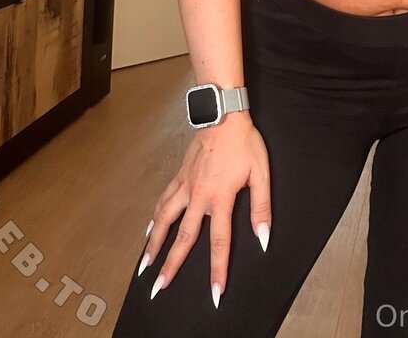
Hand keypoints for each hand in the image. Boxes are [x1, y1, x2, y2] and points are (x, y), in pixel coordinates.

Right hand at [139, 113, 270, 306]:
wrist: (223, 114)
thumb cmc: (244, 143)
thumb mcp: (261, 174)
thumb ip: (261, 208)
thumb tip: (262, 237)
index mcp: (220, 198)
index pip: (219, 242)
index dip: (217, 269)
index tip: (214, 293)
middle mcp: (198, 196)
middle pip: (183, 238)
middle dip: (171, 266)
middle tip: (159, 288)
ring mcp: (185, 185)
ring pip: (165, 220)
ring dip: (154, 244)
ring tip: (144, 264)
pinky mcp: (180, 175)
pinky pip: (164, 200)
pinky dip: (155, 217)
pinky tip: (150, 228)